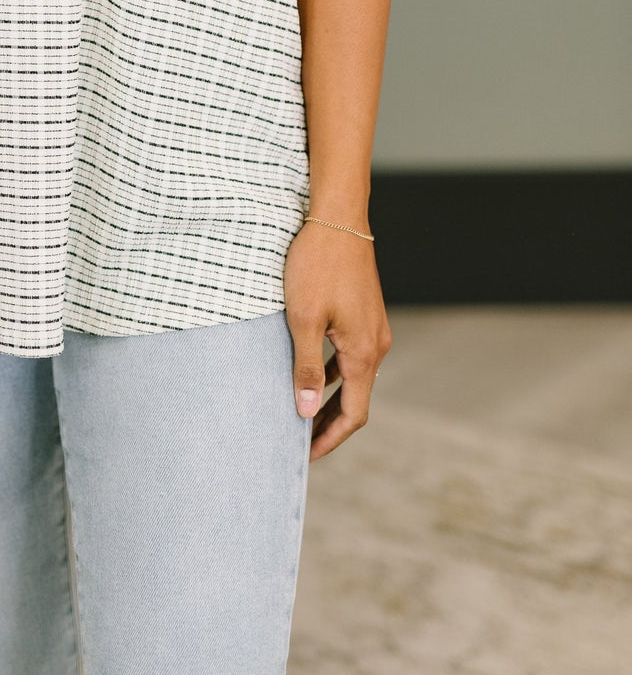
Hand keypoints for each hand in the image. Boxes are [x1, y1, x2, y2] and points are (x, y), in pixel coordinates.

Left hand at [283, 219, 391, 461]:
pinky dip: (332, 371)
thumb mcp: (303, 319)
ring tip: (300, 411)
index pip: (354, 413)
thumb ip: (305, 366)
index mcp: (364, 352)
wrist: (338, 218)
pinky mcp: (365, 313)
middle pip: (356, 399)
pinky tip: (310, 371)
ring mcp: (373, 327)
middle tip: (299, 442)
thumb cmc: (316, 265)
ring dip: (329, 397)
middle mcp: (376, 344)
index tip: (305, 455)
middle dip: (328, 423)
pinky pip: (351, 354)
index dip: (330, 438)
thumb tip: (305, 411)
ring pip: (353, 376)